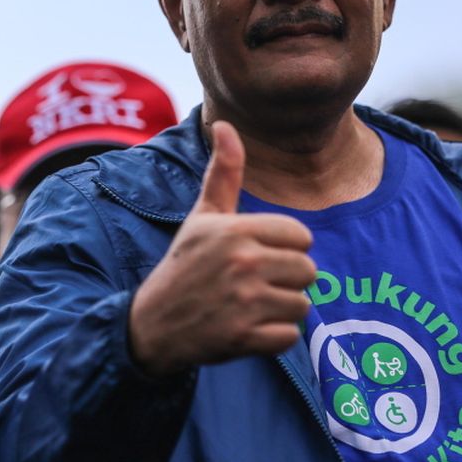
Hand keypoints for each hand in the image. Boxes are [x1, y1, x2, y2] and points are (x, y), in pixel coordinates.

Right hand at [128, 121, 316, 375]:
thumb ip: (223, 172)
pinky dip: (273, 337)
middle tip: (253, 285)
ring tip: (249, 307)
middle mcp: (242, 263)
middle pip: (308, 271)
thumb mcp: (202, 217)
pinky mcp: (244, 338)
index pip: (301, 236)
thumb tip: (225, 124)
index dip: (284, 247)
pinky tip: (247, 329)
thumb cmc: (184, 265)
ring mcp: (244, 302)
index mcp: (235, 230)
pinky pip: (289, 336)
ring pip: (302, 305)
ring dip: (281, 310)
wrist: (153, 324)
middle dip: (286, 280)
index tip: (255, 256)